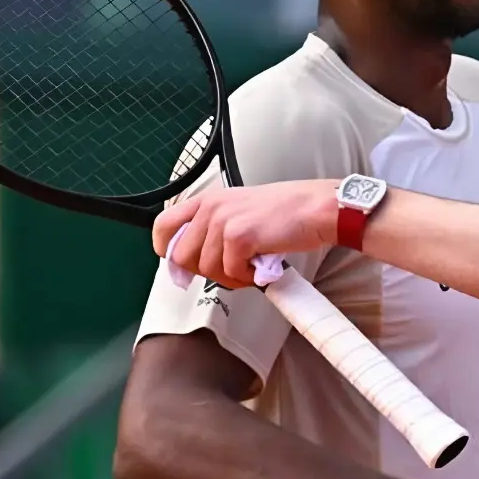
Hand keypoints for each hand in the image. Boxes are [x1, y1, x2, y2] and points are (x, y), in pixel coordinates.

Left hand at [153, 181, 337, 290]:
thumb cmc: (286, 213)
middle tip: (232, 270)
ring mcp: (223, 221)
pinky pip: (231, 273)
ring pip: (207, 269)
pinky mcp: (239, 236)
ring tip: (251, 267)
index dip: (168, 252)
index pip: (164, 226)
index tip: (183, 267)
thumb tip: (191, 264)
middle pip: (183, 257)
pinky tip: (262, 267)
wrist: (315, 209)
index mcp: (208, 200)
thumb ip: (213, 231)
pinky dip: (248, 278)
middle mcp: (211, 208)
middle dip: (206, 272)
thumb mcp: (239, 212)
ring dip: (231, 277)